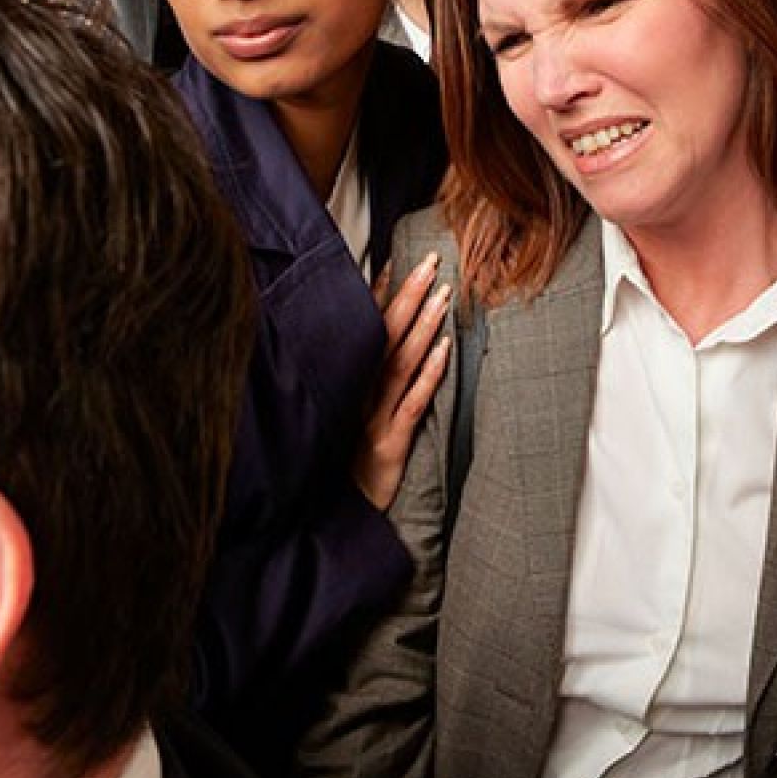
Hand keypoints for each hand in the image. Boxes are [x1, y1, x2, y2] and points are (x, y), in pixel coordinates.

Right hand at [355, 251, 452, 509]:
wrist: (332, 518)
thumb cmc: (340, 464)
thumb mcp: (341, 418)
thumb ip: (355, 379)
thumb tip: (374, 339)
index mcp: (344, 383)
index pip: (362, 329)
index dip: (380, 294)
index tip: (398, 260)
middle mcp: (354, 394)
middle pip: (383, 335)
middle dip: (407, 295)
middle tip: (430, 260)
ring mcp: (370, 419)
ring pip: (398, 363)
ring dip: (422, 326)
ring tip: (443, 293)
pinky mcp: (388, 446)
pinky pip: (411, 405)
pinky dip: (428, 375)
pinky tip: (444, 350)